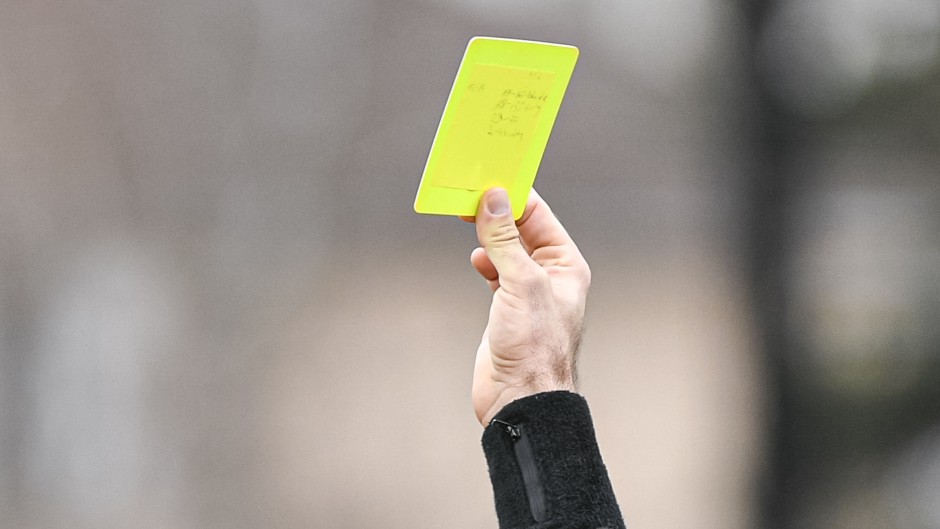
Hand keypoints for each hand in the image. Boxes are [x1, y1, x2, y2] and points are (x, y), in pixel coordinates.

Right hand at [466, 188, 590, 425]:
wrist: (522, 398)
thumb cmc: (535, 347)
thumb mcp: (522, 283)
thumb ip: (505, 240)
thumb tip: (493, 200)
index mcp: (566, 265)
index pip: (539, 217)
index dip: (514, 196)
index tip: (488, 177)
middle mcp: (550, 275)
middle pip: (522, 231)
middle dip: (497, 213)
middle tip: (470, 193)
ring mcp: (528, 293)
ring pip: (507, 251)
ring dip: (489, 237)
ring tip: (468, 218)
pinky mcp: (508, 309)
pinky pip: (497, 273)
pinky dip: (485, 262)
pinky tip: (477, 259)